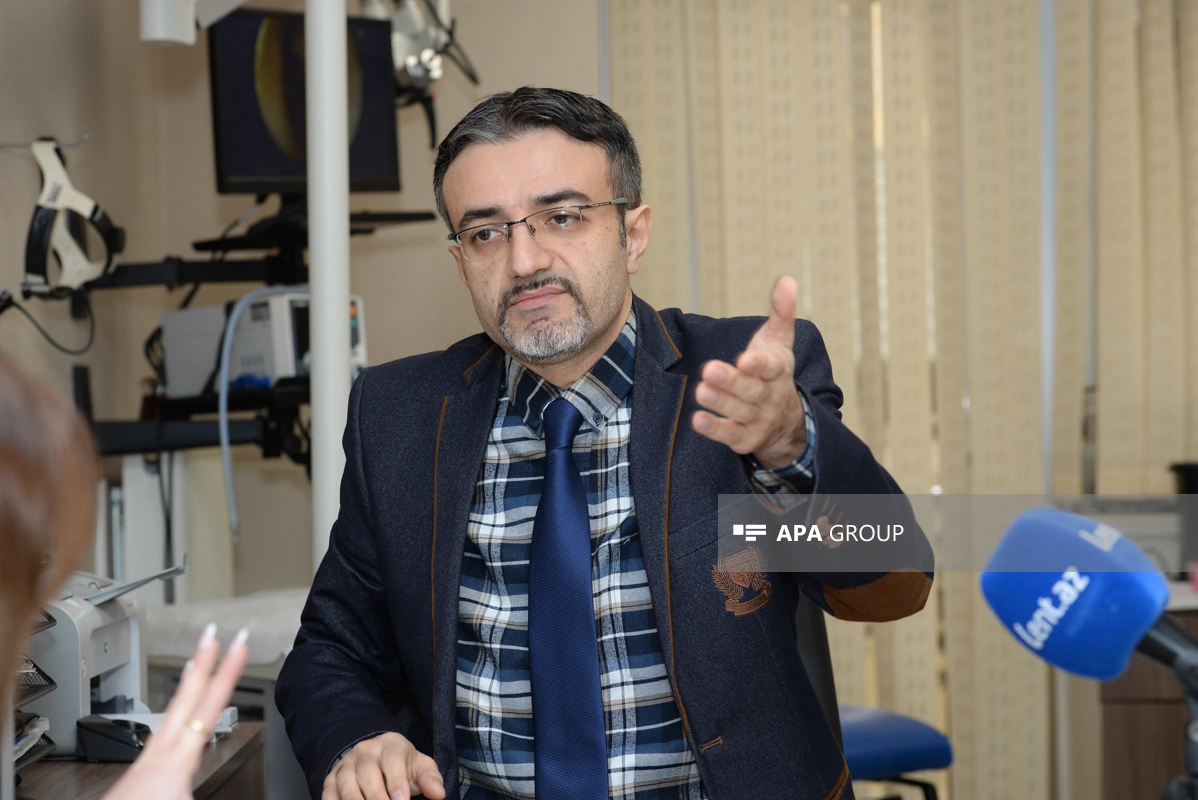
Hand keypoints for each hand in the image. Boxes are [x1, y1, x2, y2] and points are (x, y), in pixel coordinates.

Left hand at [102, 623, 248, 799]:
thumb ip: (217, 788)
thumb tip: (251, 791)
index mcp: (178, 760)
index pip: (209, 704)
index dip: (227, 671)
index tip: (238, 644)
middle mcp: (158, 755)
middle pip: (185, 698)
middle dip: (202, 662)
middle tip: (212, 632)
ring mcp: (145, 763)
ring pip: (170, 714)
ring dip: (185, 686)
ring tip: (194, 665)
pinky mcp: (136, 777)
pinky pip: (160, 735)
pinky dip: (171, 716)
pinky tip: (171, 720)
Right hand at [324, 732, 444, 799]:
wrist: (376, 757)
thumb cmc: (402, 766)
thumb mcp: (419, 767)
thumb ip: (430, 779)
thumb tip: (439, 794)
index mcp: (390, 745)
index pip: (392, 761)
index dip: (397, 782)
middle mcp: (364, 751)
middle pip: (367, 773)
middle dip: (377, 797)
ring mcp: (345, 765)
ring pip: (346, 784)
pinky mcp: (330, 780)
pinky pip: (329, 795)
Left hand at [692, 276, 805, 468]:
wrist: (786, 420)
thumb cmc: (773, 372)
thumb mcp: (779, 341)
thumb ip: (781, 312)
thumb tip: (787, 280)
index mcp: (779, 371)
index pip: (772, 368)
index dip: (759, 365)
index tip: (746, 359)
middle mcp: (771, 396)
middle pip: (751, 390)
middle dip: (731, 381)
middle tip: (709, 370)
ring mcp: (758, 419)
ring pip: (739, 411)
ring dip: (720, 402)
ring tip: (701, 390)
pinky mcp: (744, 438)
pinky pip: (729, 434)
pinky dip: (714, 429)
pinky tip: (697, 419)